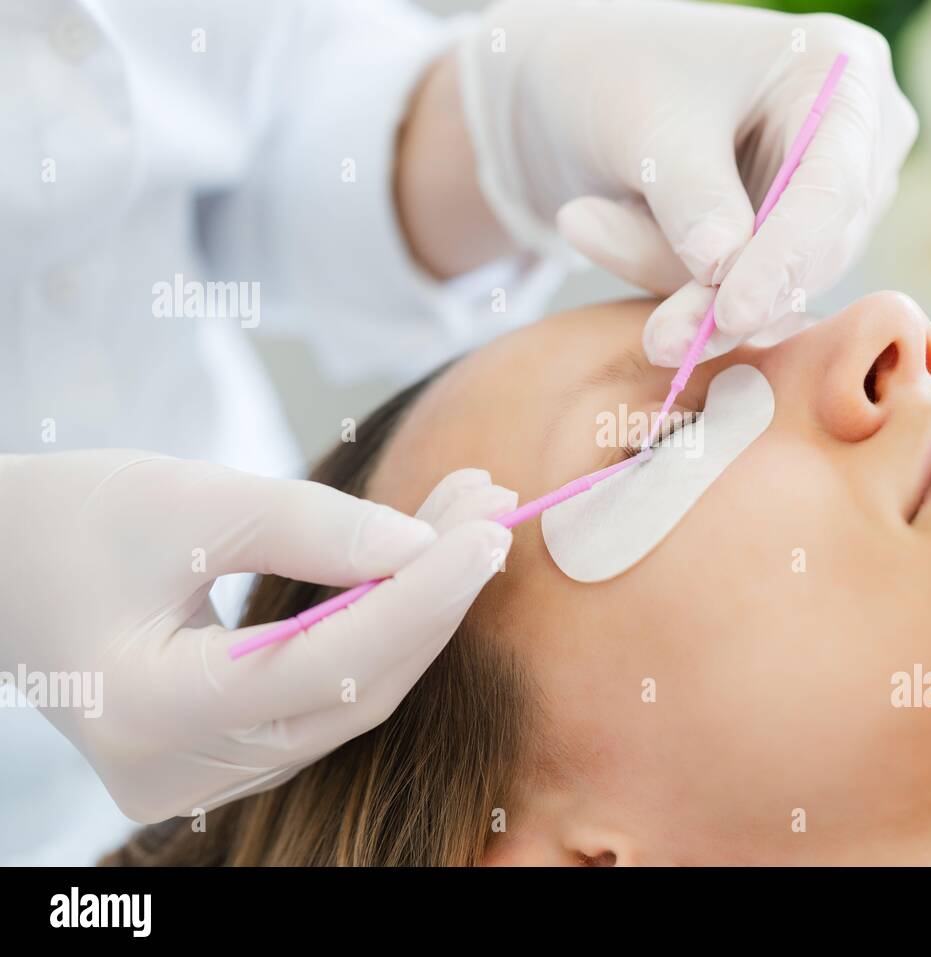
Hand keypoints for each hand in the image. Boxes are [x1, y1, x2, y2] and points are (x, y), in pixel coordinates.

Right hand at [0, 452, 513, 821]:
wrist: (3, 569)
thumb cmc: (72, 523)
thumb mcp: (184, 501)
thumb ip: (307, 525)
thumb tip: (423, 543)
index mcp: (152, 715)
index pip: (328, 666)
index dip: (419, 597)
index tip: (487, 528)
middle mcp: (184, 773)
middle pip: (356, 691)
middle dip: (436, 595)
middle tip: (493, 509)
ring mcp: (207, 778)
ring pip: (355, 698)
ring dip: (421, 607)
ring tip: (469, 519)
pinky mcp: (229, 755)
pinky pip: (332, 698)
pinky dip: (382, 628)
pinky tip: (419, 563)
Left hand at [456, 0, 916, 364]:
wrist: (583, 81)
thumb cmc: (620, 71)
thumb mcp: (646, 122)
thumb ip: (690, 195)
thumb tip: (722, 269)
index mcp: (840, 75)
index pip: (831, 188)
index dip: (785, 259)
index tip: (733, 314)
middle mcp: (856, 139)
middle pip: (813, 249)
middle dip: (725, 297)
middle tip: (657, 339)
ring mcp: (830, 197)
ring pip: (772, 285)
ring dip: (677, 281)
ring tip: (582, 220)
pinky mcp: (788, 243)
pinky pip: (739, 291)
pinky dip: (669, 277)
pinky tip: (597, 224)